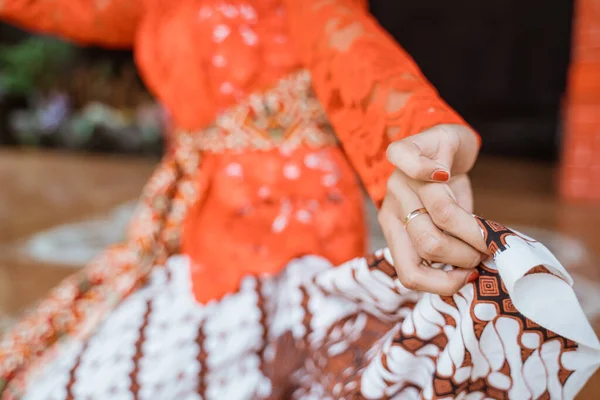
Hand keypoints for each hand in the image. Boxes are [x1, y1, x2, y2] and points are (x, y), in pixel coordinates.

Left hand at [378, 124, 487, 295]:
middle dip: (465, 256)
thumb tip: (476, 274)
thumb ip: (451, 247)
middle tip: (484, 251)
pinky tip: (448, 175)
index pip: (409, 272)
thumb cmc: (447, 190)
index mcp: (396, 231)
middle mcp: (393, 205)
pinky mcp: (406, 148)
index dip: (443, 283)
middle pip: (429, 244)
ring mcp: (397, 177)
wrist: (444, 145)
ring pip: (436, 212)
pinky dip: (427, 169)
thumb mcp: (445, 226)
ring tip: (485, 233)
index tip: (468, 277)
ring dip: (470, 230)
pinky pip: (405, 158)